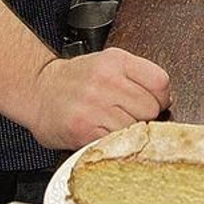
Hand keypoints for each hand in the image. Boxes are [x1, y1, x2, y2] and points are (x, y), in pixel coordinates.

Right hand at [28, 47, 171, 148]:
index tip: (151, 102)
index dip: (160, 97)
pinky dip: (112, 142)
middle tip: (125, 114)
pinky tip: (100, 132)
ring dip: (126, 131)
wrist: (38, 90)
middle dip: (143, 115)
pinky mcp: (84, 129)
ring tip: (109, 123)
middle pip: (150, 108)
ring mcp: (94, 105)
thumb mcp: (107, 63)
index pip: (160, 82)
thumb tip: (165, 100)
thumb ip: (137, 76)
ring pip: (135, 128)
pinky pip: (115, 142)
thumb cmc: (75, 80)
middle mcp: (106, 80)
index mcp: (116, 60)